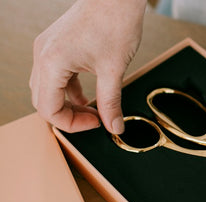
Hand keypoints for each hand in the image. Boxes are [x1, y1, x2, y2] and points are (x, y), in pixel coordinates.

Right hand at [30, 0, 146, 132]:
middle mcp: (43, 55)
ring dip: (69, 104)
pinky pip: (56, 77)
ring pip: (48, 90)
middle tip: (95, 119)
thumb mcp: (113, 70)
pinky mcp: (57, 47)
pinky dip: (70, 91)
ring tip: (94, 109)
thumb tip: (114, 127)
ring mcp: (48, 49)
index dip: (72, 124)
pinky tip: (89, 96)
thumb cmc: (114, 23)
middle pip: (44, 101)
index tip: (96, 123)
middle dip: (69, 116)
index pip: (48, 109)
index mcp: (51, 62)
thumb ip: (111, 103)